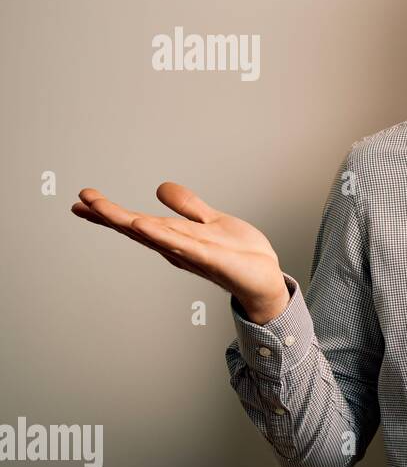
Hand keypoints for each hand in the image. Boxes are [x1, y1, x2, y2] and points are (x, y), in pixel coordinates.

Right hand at [71, 182, 289, 323]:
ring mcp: (192, 253)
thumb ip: (187, 206)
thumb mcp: (210, 221)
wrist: (266, 279)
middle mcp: (177, 247)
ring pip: (154, 235)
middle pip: (137, 228)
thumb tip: (160, 186)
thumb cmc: (240, 254)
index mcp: (175, 237)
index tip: (82, 200)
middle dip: (108, 215)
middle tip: (80, 202)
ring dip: (127, 221)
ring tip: (101, 208)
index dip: (110, 212)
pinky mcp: (211, 258)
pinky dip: (162, 235)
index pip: (137, 221)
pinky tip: (142, 225)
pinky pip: (183, 245)